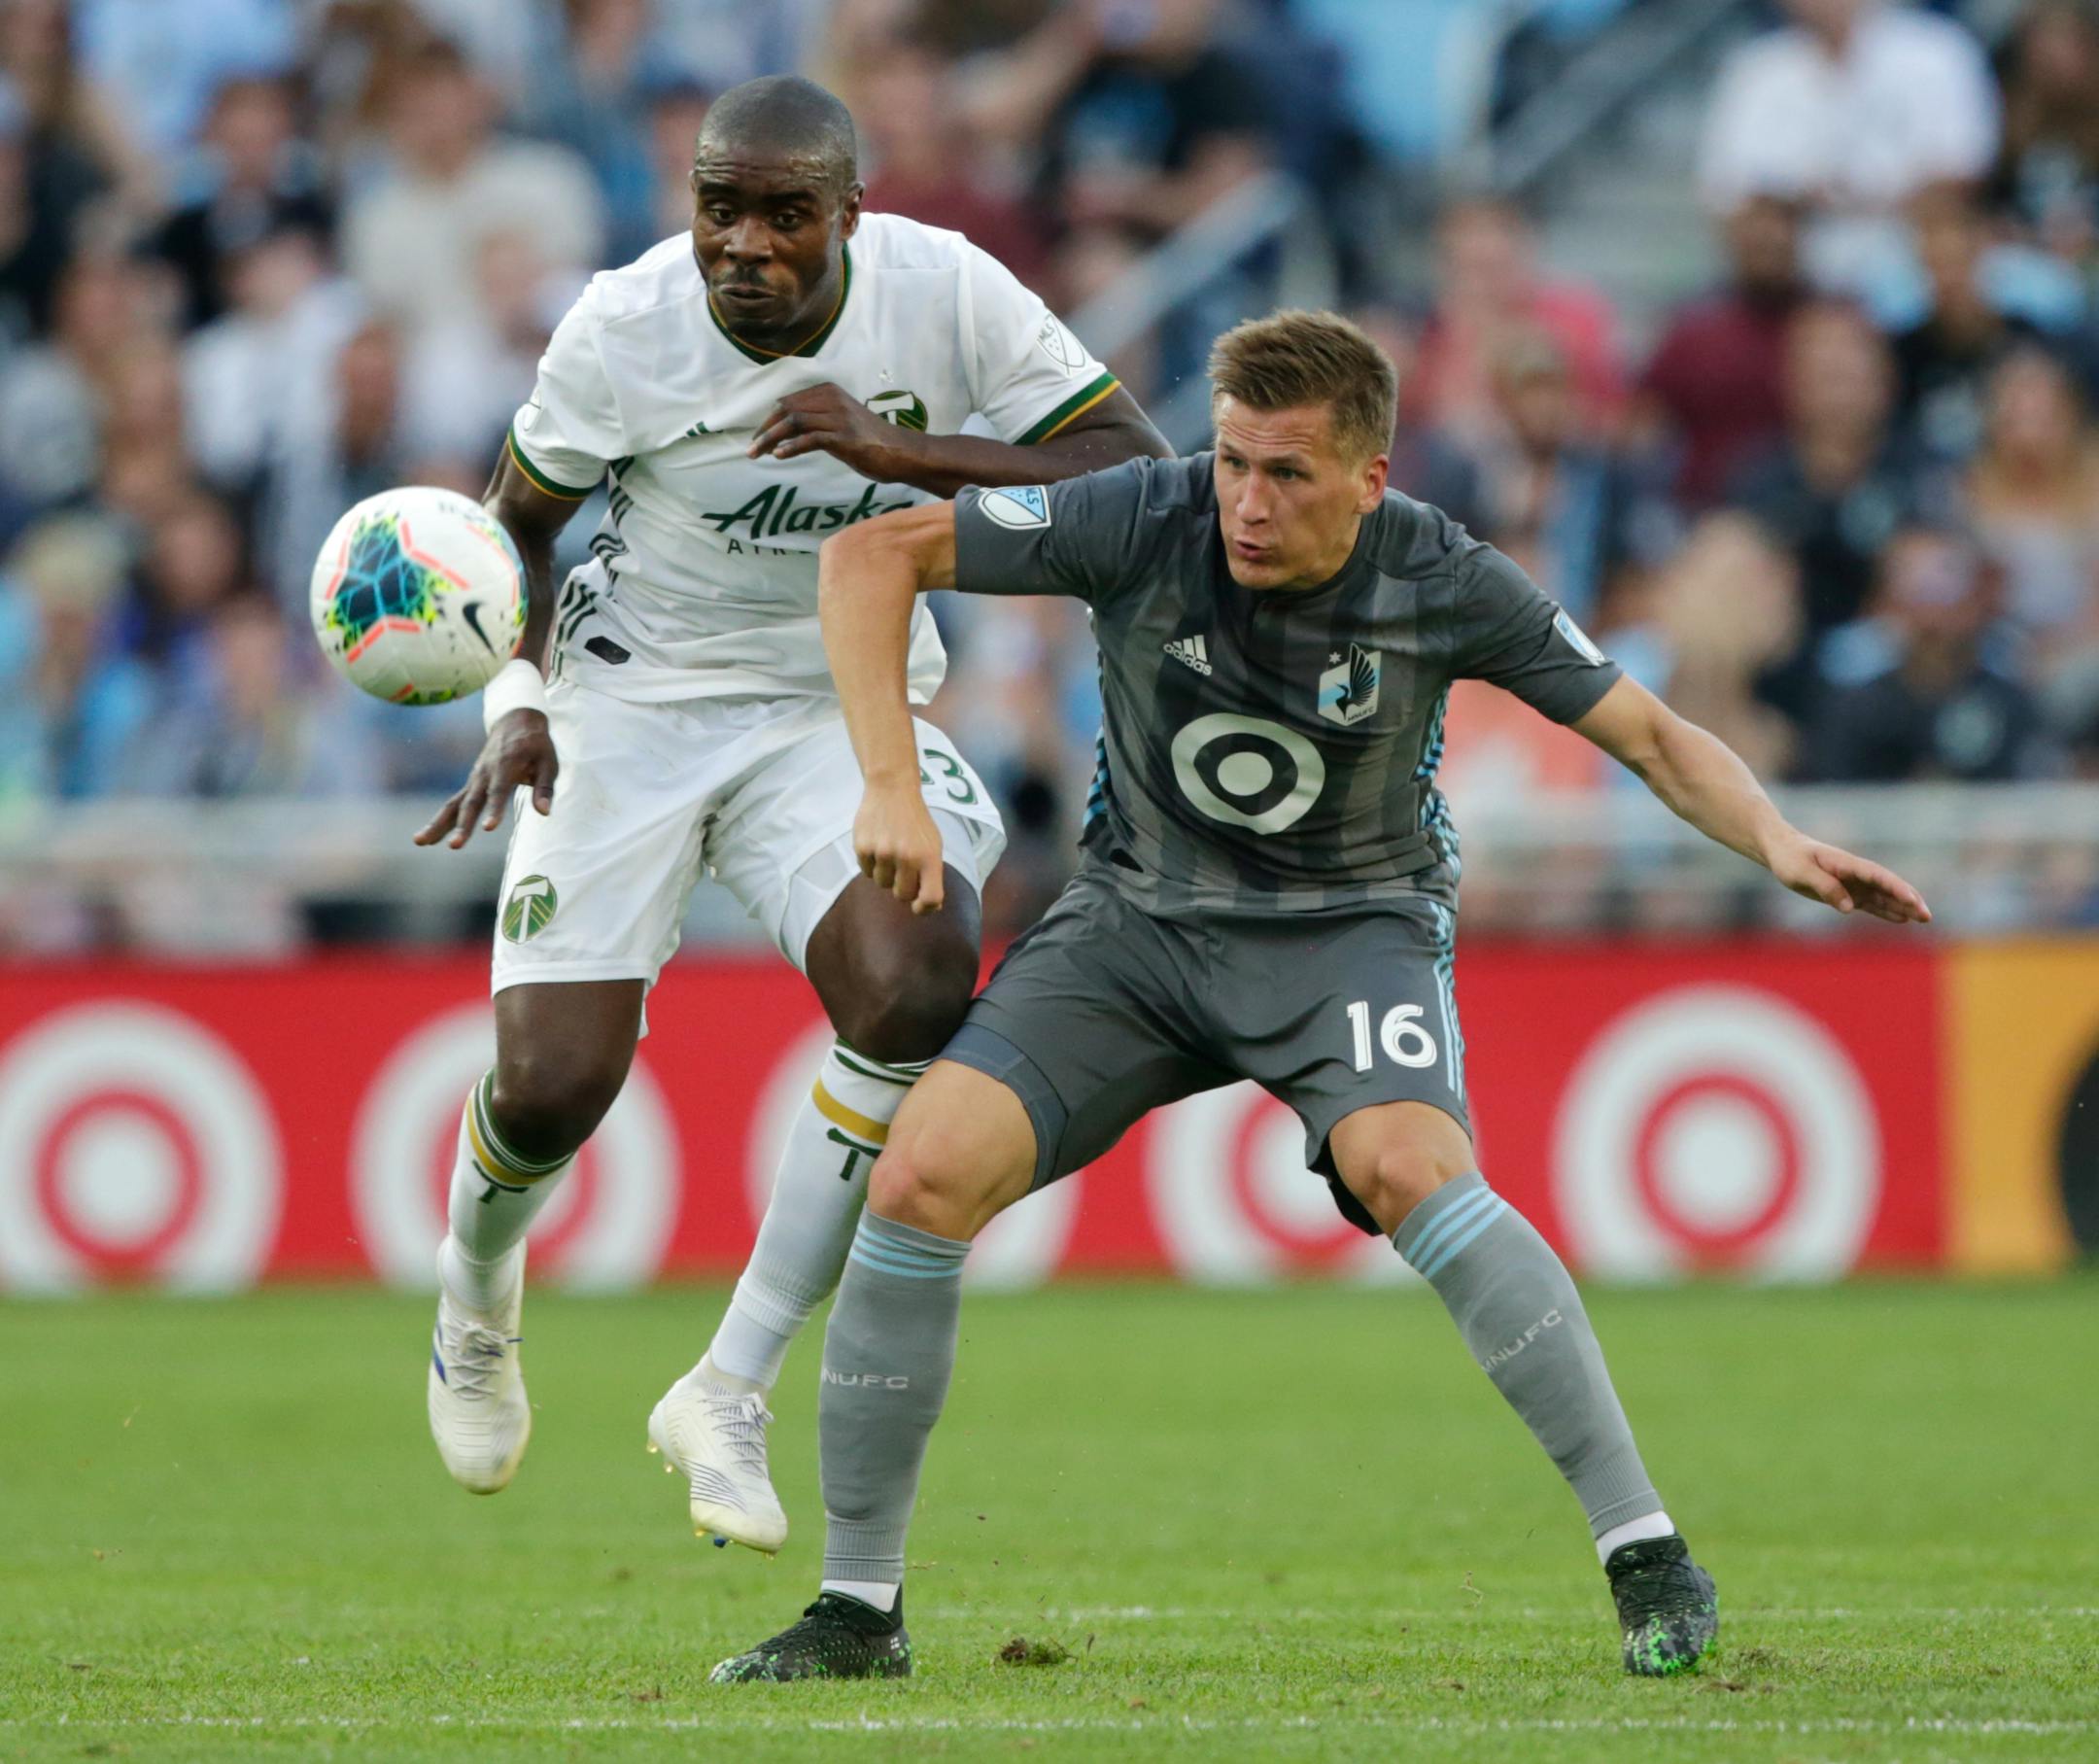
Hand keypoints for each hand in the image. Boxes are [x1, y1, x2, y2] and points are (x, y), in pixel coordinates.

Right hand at [413, 710, 558, 850]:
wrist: (515, 722)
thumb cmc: (536, 745)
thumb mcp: (549, 762)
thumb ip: (545, 788)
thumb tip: (545, 812)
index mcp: (505, 766)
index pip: (498, 792)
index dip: (494, 810)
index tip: (489, 828)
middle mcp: (484, 774)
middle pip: (471, 803)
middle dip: (462, 826)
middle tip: (454, 846)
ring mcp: (474, 779)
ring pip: (453, 804)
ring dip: (437, 824)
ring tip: (419, 842)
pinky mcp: (470, 785)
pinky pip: (452, 804)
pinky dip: (440, 821)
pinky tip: (426, 839)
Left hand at [749, 382, 916, 478]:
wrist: (900, 452)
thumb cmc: (870, 441)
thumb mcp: (839, 424)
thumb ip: (815, 423)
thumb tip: (784, 434)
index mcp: (828, 392)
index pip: (788, 402)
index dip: (769, 420)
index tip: (758, 438)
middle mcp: (832, 399)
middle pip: (787, 410)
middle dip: (765, 429)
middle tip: (751, 448)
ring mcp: (838, 417)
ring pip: (793, 422)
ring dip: (770, 438)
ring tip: (757, 454)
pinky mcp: (844, 437)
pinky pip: (810, 439)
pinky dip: (791, 447)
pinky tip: (778, 455)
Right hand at [855, 782, 944, 913]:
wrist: (892, 789)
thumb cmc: (915, 820)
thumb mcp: (933, 843)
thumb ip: (932, 873)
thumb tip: (932, 906)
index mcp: (929, 856)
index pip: (930, 897)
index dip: (924, 909)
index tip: (918, 906)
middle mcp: (906, 857)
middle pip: (902, 895)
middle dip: (902, 888)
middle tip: (903, 869)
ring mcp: (882, 852)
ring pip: (882, 884)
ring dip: (886, 874)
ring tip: (889, 851)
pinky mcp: (862, 847)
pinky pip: (866, 872)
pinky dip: (872, 864)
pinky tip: (877, 844)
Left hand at [1765, 831, 1930, 924]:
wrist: (1782, 851)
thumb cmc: (1790, 859)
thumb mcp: (1802, 873)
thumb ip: (1826, 887)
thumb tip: (1850, 907)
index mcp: (1847, 864)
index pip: (1878, 876)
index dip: (1896, 888)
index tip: (1912, 900)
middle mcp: (1856, 873)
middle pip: (1888, 886)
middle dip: (1909, 900)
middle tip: (1927, 916)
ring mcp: (1854, 883)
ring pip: (1885, 896)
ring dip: (1904, 907)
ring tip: (1924, 919)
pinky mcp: (1848, 893)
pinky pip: (1872, 903)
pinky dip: (1887, 911)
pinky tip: (1903, 919)